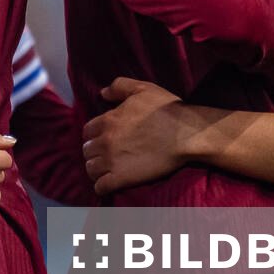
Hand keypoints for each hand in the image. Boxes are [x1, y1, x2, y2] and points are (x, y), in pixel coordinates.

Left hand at [83, 77, 202, 195]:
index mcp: (108, 120)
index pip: (87, 131)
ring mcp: (112, 161)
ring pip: (90, 168)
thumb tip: (102, 93)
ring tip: (107, 169)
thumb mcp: (143, 89)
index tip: (105, 137)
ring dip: (97, 168)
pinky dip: (102, 186)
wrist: (187, 135)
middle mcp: (106, 141)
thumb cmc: (167, 110)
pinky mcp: (122, 178)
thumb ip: (119, 87)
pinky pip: (101, 187)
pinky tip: (109, 183)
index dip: (95, 134)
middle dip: (95, 151)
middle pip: (87, 150)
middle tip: (107, 153)